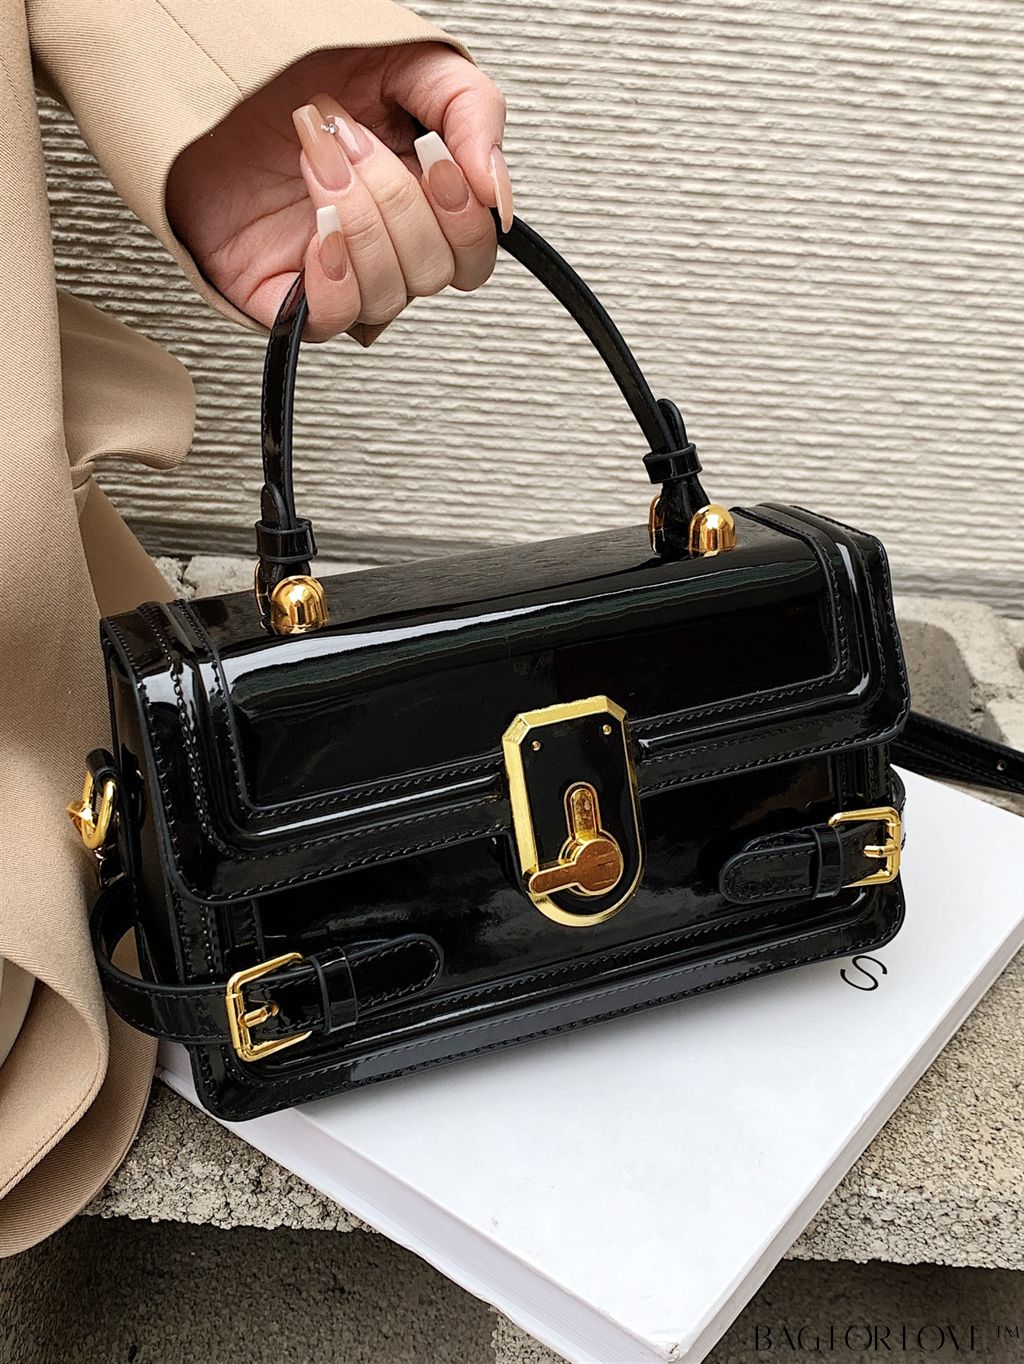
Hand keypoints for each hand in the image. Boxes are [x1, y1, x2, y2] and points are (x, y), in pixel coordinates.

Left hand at [166, 44, 512, 342]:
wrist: (205, 61)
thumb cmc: (296, 64)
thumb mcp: (409, 63)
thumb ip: (474, 113)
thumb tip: (497, 196)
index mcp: (420, 203)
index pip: (473, 255)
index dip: (464, 221)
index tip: (436, 162)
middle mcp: (381, 245)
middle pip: (434, 274)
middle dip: (396, 202)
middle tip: (350, 138)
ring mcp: (334, 273)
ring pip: (388, 296)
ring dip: (359, 222)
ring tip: (318, 159)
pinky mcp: (282, 295)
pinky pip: (330, 323)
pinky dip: (334, 281)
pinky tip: (318, 231)